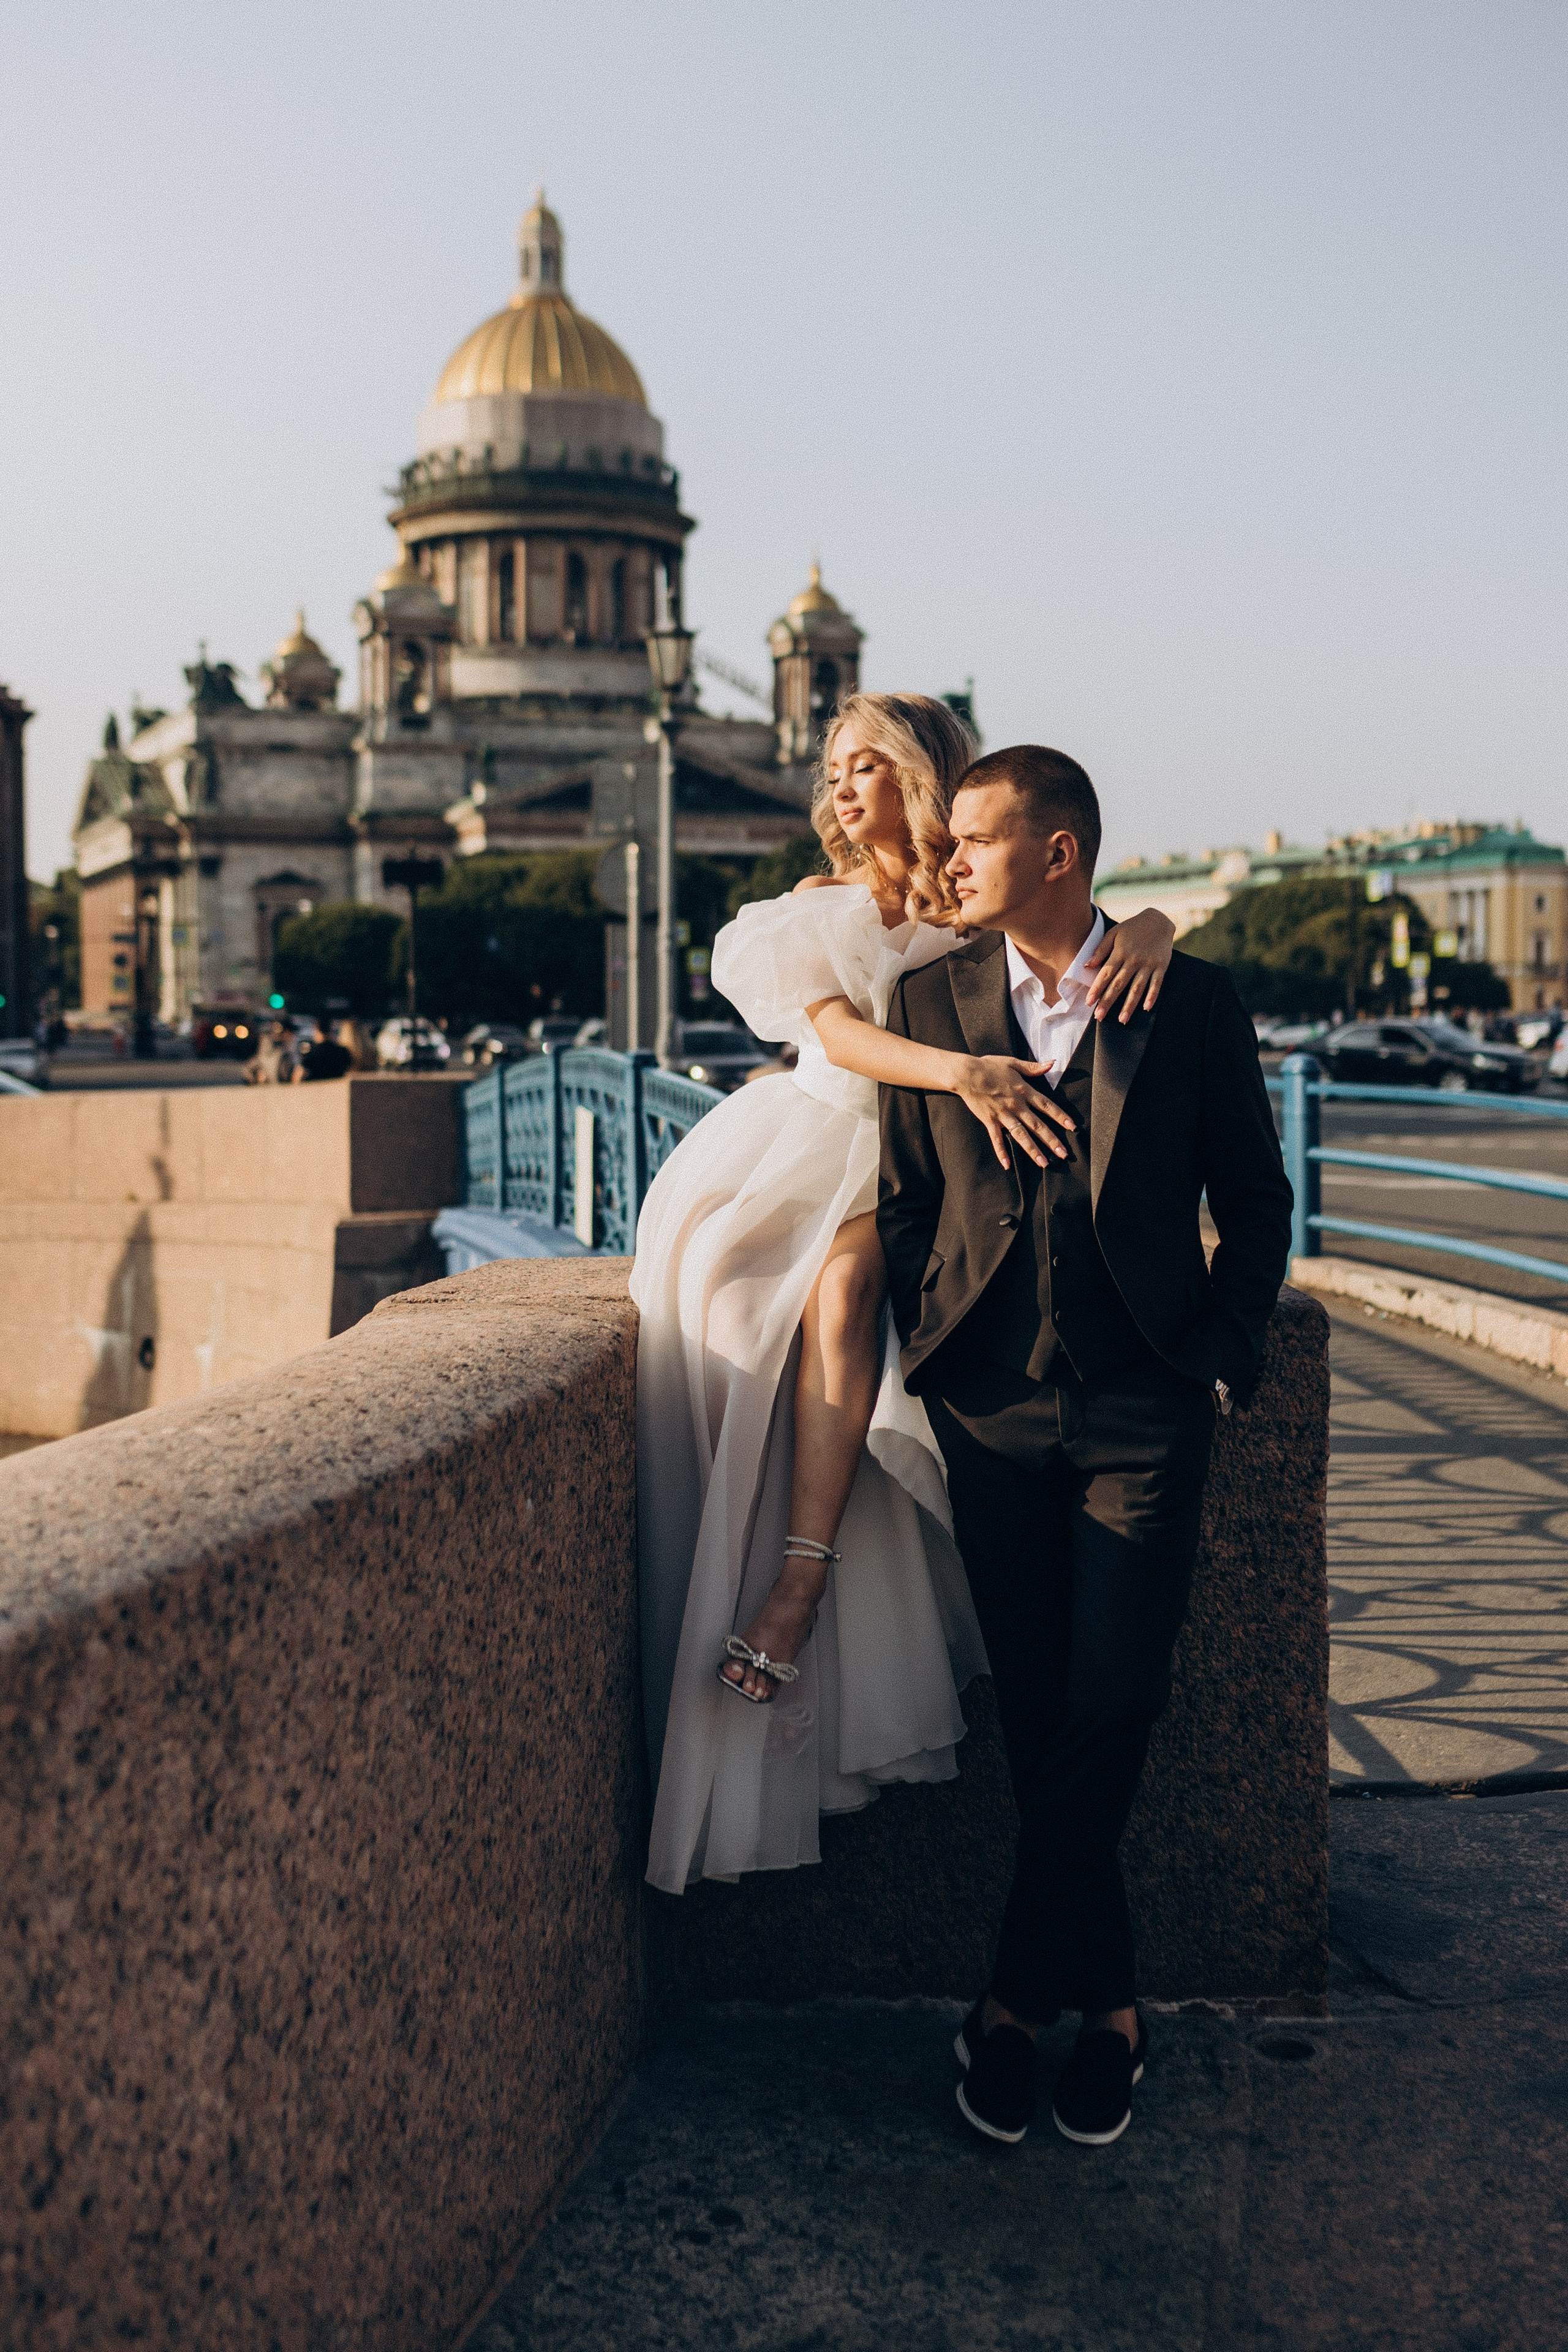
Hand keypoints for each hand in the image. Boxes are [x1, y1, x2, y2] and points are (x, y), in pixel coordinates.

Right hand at [950, 1055, 1075, 1169]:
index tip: (1072, 1127)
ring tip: (1044, 1163)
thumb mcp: (1013, 1062)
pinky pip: (996, 1139)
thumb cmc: (989, 1066)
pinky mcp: (990, 1120)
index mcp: (1024, 1091)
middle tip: (1064, 1154)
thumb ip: (1033, 1067)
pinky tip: (1007, 1165)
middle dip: (1052, 1141)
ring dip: (1033, 1150)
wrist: (966, 1073)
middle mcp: (1016, 1105)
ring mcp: (1003, 1114)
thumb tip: (1052, 1063)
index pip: (1046, 1105)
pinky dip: (1001, 1152)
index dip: (1060, 1116)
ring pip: (1021, 1135)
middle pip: (1037, 1125)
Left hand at [1085, 907, 1175, 1023]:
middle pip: (1119, 984)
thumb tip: (1087, 966)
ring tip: (1122, 1020)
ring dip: (1129, 1005)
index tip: (1089, 1002)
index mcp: (1120, 952)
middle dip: (1108, 1001)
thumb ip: (1100, 950)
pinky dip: (1152, 996)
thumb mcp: (1114, 933)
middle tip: (1100, 1017)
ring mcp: (1148, 964)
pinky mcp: (1161, 966)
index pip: (1106, 974)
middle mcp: (1134, 959)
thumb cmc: (1132, 928)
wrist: (1159, 920)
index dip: (1097, 988)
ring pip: (1137, 987)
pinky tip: (1146, 1008)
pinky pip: (1157, 984)